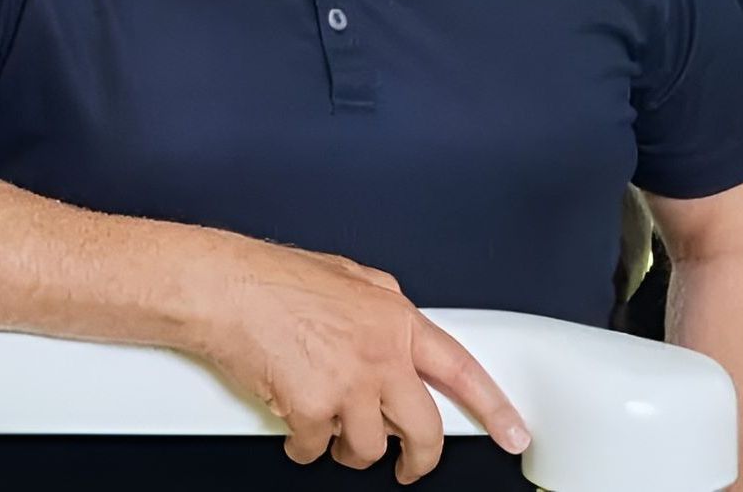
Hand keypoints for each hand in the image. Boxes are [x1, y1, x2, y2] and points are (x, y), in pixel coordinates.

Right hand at [194, 241, 529, 482]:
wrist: (227, 289)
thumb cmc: (278, 279)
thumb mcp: (351, 278)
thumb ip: (384, 307)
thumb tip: (397, 327)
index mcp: (397, 322)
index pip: (463, 371)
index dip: (495, 407)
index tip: (514, 431)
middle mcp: (380, 356)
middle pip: (423, 430)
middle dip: (419, 457)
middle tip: (410, 464)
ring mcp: (347, 386)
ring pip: (367, 449)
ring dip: (348, 446)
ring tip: (329, 423)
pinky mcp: (309, 411)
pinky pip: (314, 450)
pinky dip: (301, 443)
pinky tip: (292, 417)